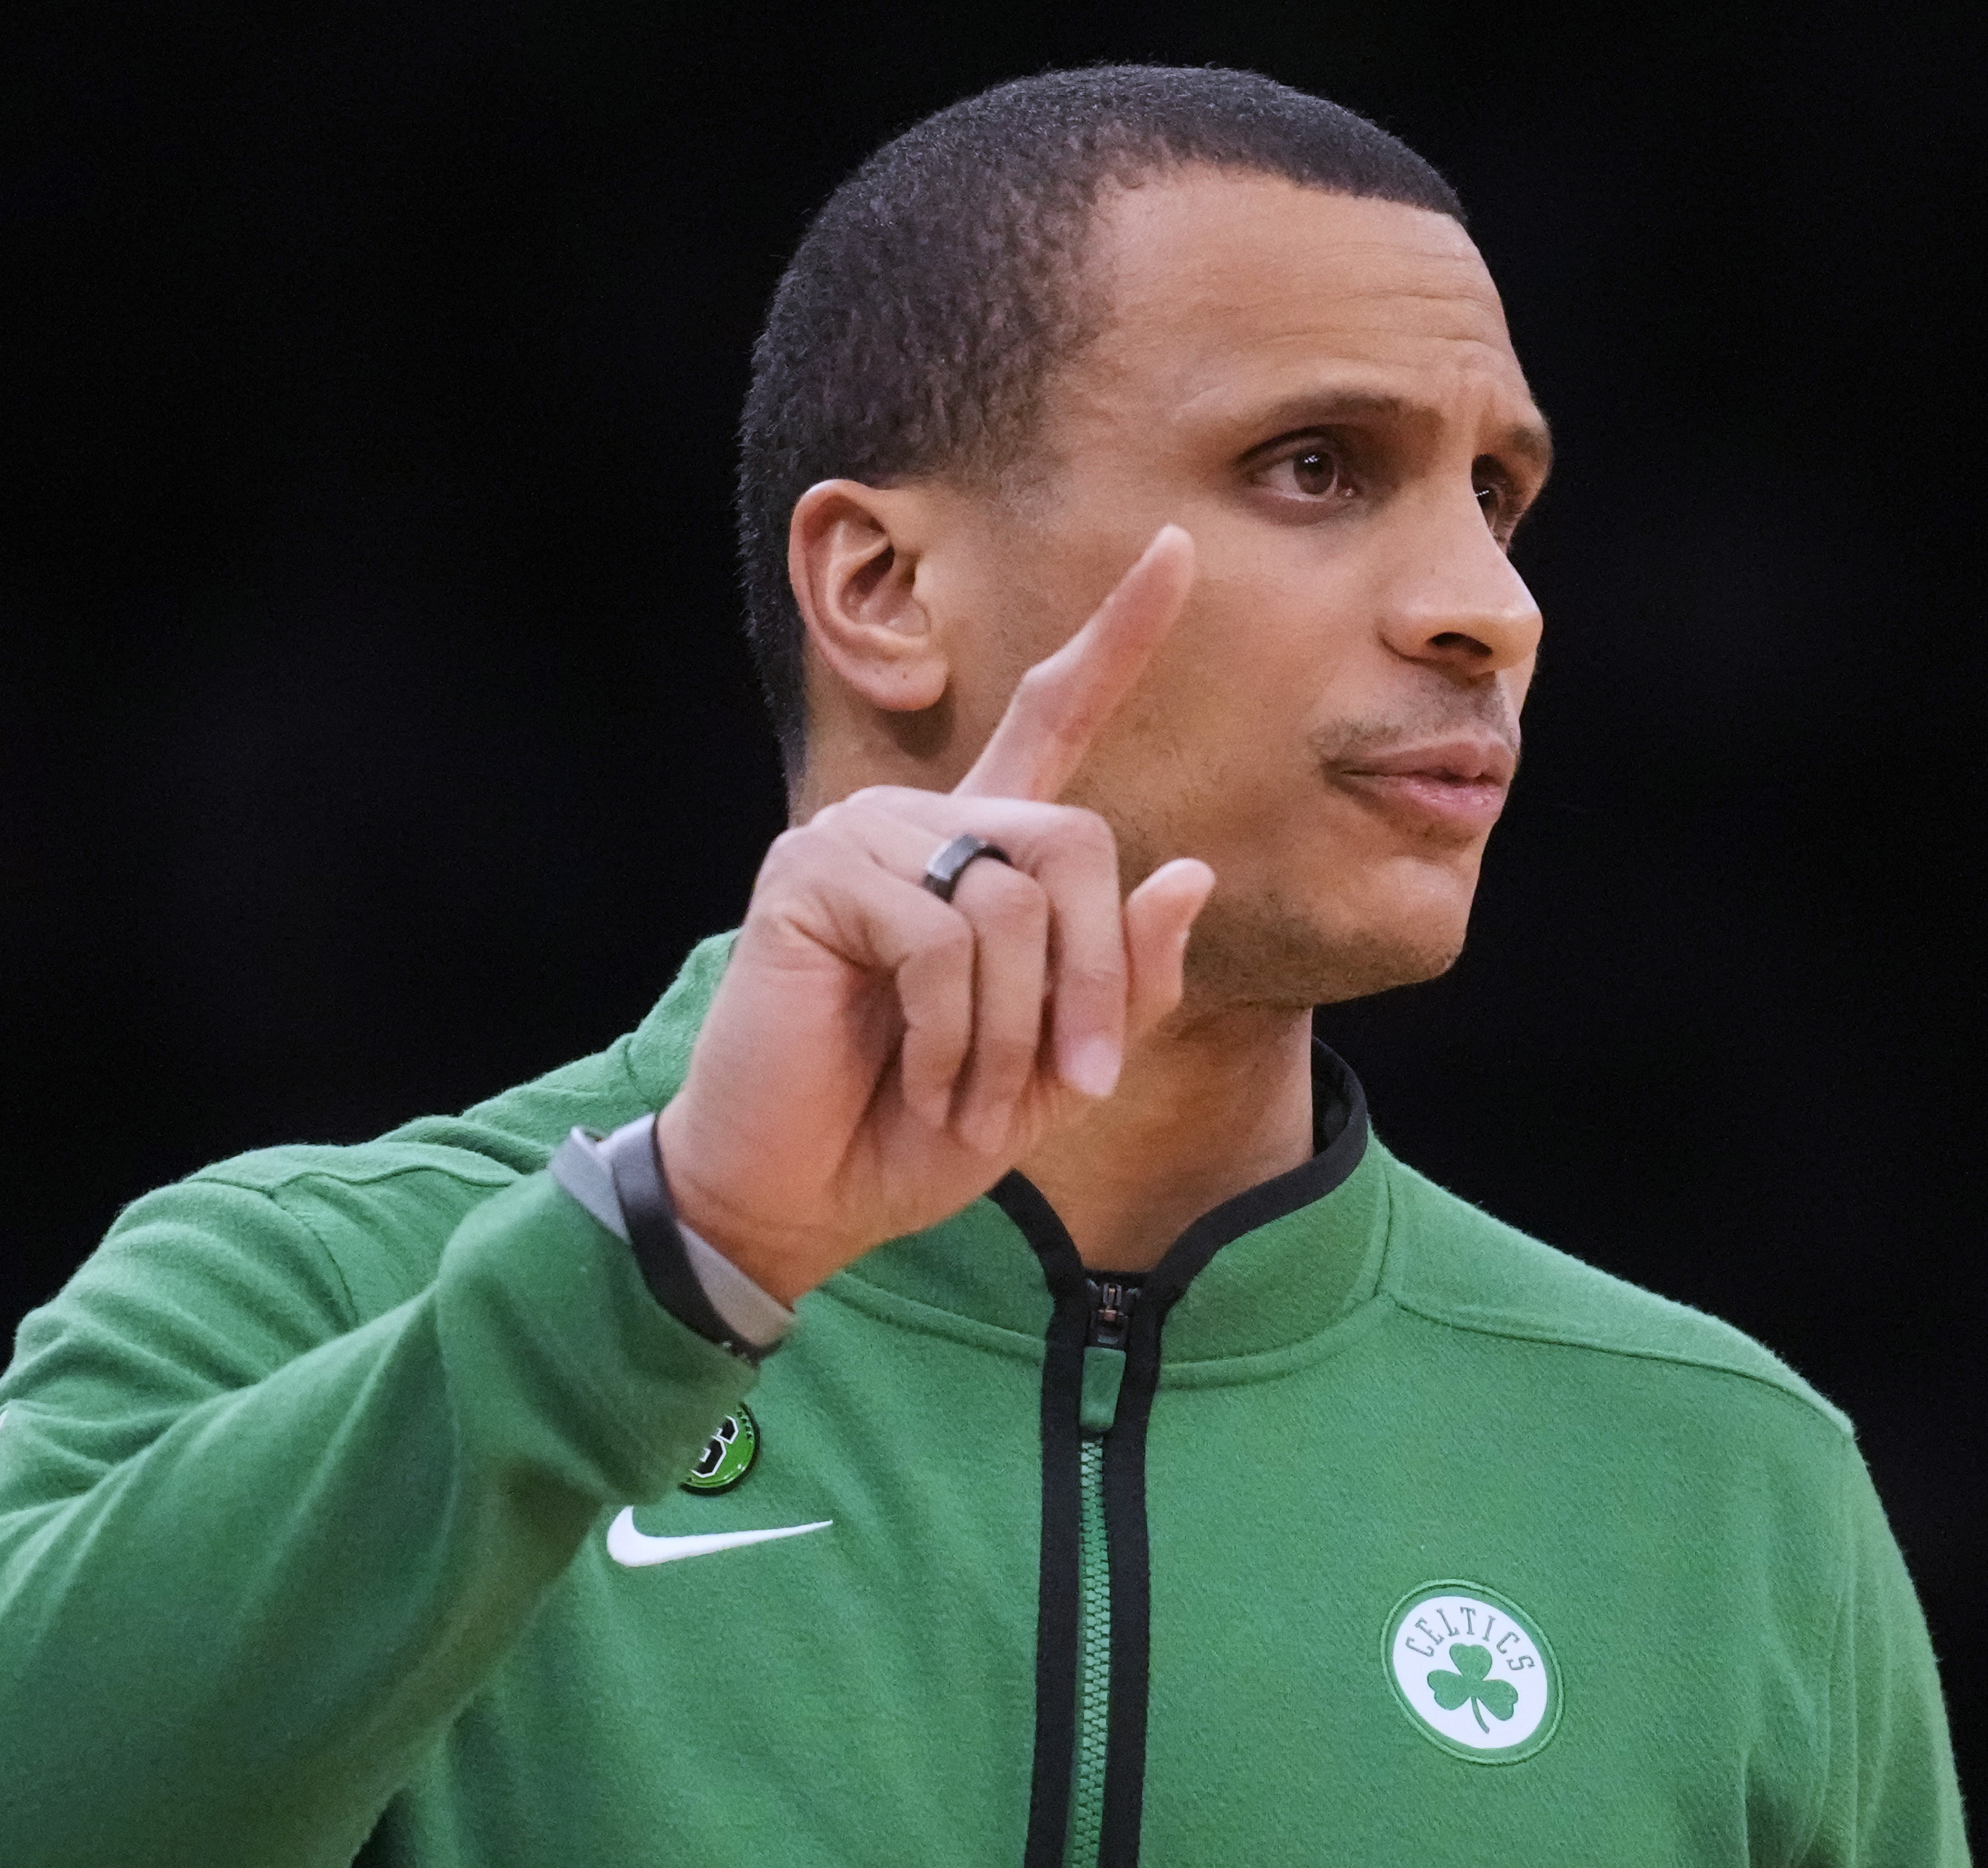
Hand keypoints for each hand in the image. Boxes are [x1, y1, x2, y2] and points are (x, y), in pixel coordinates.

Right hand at [653, 526, 1215, 1304]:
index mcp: (981, 854)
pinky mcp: (810, 874)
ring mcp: (859, 837)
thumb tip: (1189, 872)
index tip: (1175, 551)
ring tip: (968, 1095)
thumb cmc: (916, 1132)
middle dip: (1095, 979)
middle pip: (1075, 843)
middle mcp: (922, 823)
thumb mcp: (1053, 1071)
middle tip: (1069, 1081)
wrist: (798, 1196)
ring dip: (1016, 1028)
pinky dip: (957, 1030)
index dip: (1118, 639)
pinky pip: (944, 935)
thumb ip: (1124, 982)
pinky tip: (921, 1078)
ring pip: (1014, 900)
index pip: (1054, 719)